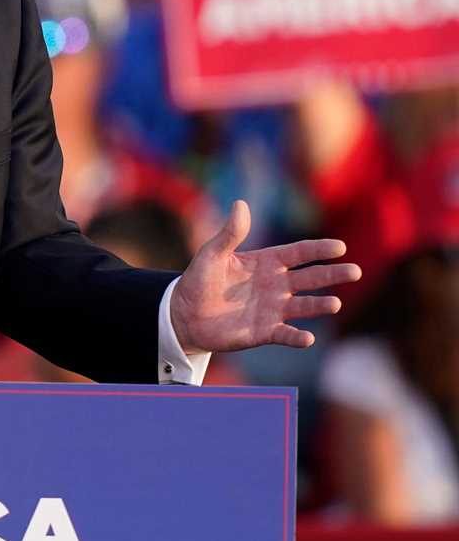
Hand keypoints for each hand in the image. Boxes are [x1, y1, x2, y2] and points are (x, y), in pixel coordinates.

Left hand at [170, 201, 360, 353]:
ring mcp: (273, 309)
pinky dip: (297, 337)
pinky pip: (286, 334)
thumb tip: (241, 203)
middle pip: (310, 278)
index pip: (298, 253)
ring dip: (320, 305)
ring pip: (304, 306)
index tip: (340, 247)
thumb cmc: (199, 280)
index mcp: (266, 262)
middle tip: (355, 271)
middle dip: (332, 275)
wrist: (186, 314)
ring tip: (334, 304)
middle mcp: (276, 285)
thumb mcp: (212, 253)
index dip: (318, 250)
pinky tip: (308, 338)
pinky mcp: (265, 332)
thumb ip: (230, 233)